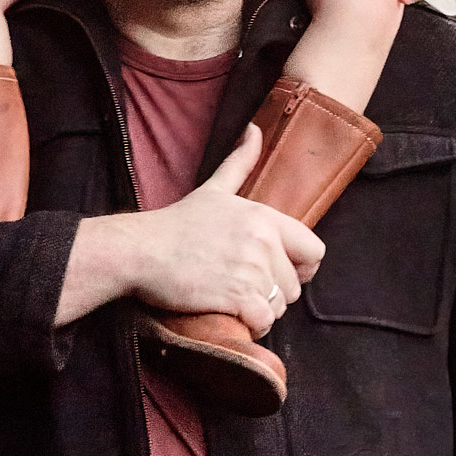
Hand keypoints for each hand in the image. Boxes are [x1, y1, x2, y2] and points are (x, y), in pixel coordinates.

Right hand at [55, 128, 324, 330]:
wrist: (141, 251)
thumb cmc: (176, 224)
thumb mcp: (214, 190)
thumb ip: (240, 163)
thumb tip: (254, 130)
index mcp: (264, 218)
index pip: (314, 251)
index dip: (302, 267)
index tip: (281, 273)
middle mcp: (263, 242)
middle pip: (295, 285)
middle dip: (274, 292)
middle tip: (244, 287)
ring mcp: (250, 270)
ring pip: (280, 305)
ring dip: (261, 310)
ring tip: (234, 299)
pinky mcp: (235, 296)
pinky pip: (263, 320)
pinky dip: (252, 325)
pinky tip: (233, 315)